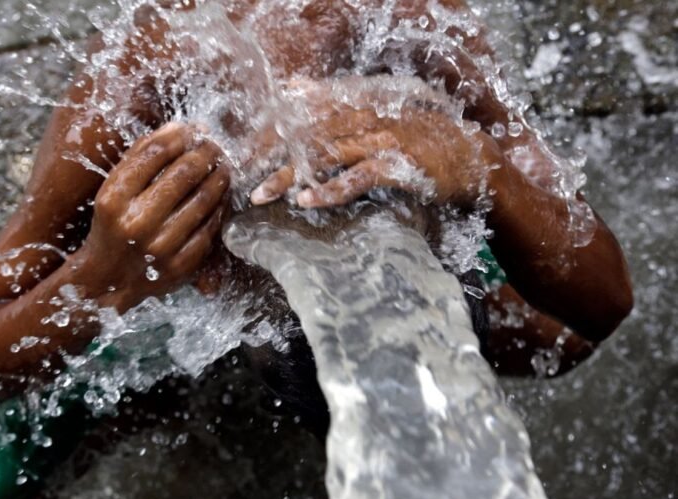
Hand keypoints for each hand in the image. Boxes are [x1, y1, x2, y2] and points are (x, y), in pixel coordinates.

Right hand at [81, 122, 229, 310]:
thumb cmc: (112, 226)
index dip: (179, 136)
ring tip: (223, 166)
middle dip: (206, 152)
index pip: (154, 154)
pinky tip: (221, 195)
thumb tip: (179, 129)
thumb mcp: (113, 191)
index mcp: (114, 199)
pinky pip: (210, 227)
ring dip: (219, 176)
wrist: (108, 280)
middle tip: (215, 145)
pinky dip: (219, 206)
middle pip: (184, 174)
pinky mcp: (181, 265)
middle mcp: (137, 223)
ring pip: (203, 199)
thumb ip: (140, 158)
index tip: (193, 130)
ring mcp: (161, 246)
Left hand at [249, 78, 491, 208]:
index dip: (268, 135)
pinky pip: (357, 178)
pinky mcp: (397, 165)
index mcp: (353, 109)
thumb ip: (331, 102)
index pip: (300, 118)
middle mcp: (362, 120)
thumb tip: (292, 86)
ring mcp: (380, 141)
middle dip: (269, 159)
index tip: (241, 154)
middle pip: (305, 138)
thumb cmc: (416, 140)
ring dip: (290, 178)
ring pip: (324, 157)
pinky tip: (307, 200)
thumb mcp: (373, 116)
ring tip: (262, 195)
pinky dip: (331, 190)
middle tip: (240, 178)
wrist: (469, 155)